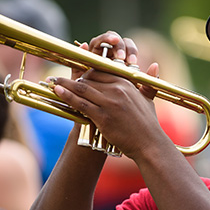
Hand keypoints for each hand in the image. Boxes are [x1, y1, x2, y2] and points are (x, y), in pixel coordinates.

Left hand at [52, 32, 167, 158]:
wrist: (149, 145)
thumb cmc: (149, 124)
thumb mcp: (150, 99)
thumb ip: (148, 81)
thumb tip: (156, 65)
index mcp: (127, 83)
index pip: (101, 71)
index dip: (87, 72)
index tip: (77, 75)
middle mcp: (118, 90)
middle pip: (89, 78)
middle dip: (74, 79)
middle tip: (59, 79)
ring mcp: (110, 103)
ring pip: (82, 89)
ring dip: (65, 84)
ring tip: (53, 82)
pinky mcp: (103, 117)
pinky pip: (81, 103)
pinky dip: (67, 96)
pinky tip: (57, 91)